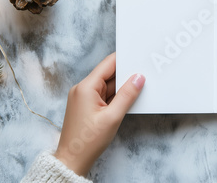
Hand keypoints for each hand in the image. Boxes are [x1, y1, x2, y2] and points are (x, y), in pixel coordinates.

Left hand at [54, 53, 144, 176]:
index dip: (124, 59)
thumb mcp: (112, 117)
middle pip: (108, 73)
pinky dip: (116, 96)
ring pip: (108, 85)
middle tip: (144, 73)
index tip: (139, 57)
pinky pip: (105, 95)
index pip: (108, 64)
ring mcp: (84, 97)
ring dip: (122, 87)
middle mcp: (83, 89)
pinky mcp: (87, 106)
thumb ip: (127, 95)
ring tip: (139, 86)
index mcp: (86, 87)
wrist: (72, 160)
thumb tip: (139, 77)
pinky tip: (128, 98)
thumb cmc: (88, 141)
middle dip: (126, 74)